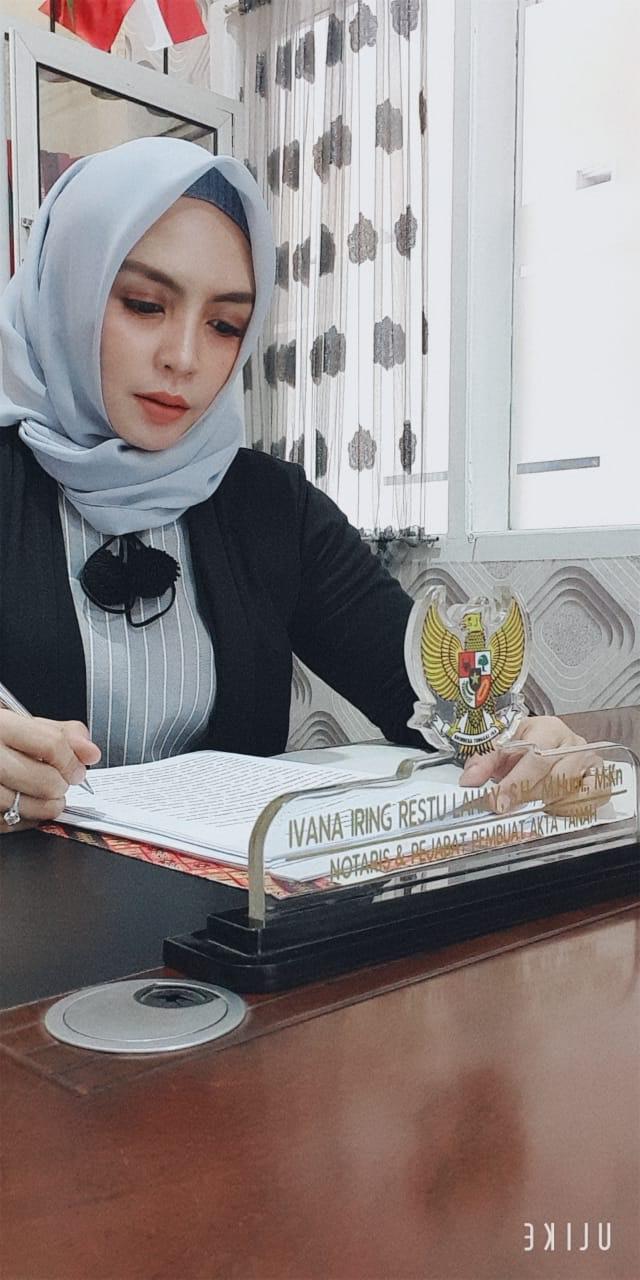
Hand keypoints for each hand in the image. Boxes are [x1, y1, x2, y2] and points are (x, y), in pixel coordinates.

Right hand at [0, 711, 101, 833]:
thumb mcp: (24, 723)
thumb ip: (61, 733)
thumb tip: (91, 753)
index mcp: (0, 726)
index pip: (51, 746)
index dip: (73, 761)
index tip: (79, 769)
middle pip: (44, 781)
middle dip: (61, 785)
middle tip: (62, 782)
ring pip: (27, 807)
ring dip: (47, 806)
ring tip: (48, 795)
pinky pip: (10, 823)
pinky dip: (26, 819)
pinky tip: (27, 805)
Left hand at [458, 716, 606, 815]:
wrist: (547, 742)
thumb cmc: (526, 746)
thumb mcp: (502, 747)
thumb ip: (484, 761)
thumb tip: (470, 780)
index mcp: (548, 729)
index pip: (535, 756)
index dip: (515, 783)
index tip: (497, 801)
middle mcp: (572, 744)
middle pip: (554, 777)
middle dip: (526, 795)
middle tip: (505, 807)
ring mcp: (589, 762)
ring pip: (570, 791)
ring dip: (546, 803)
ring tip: (529, 802)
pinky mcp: (600, 779)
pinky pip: (591, 800)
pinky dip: (571, 807)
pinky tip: (555, 805)